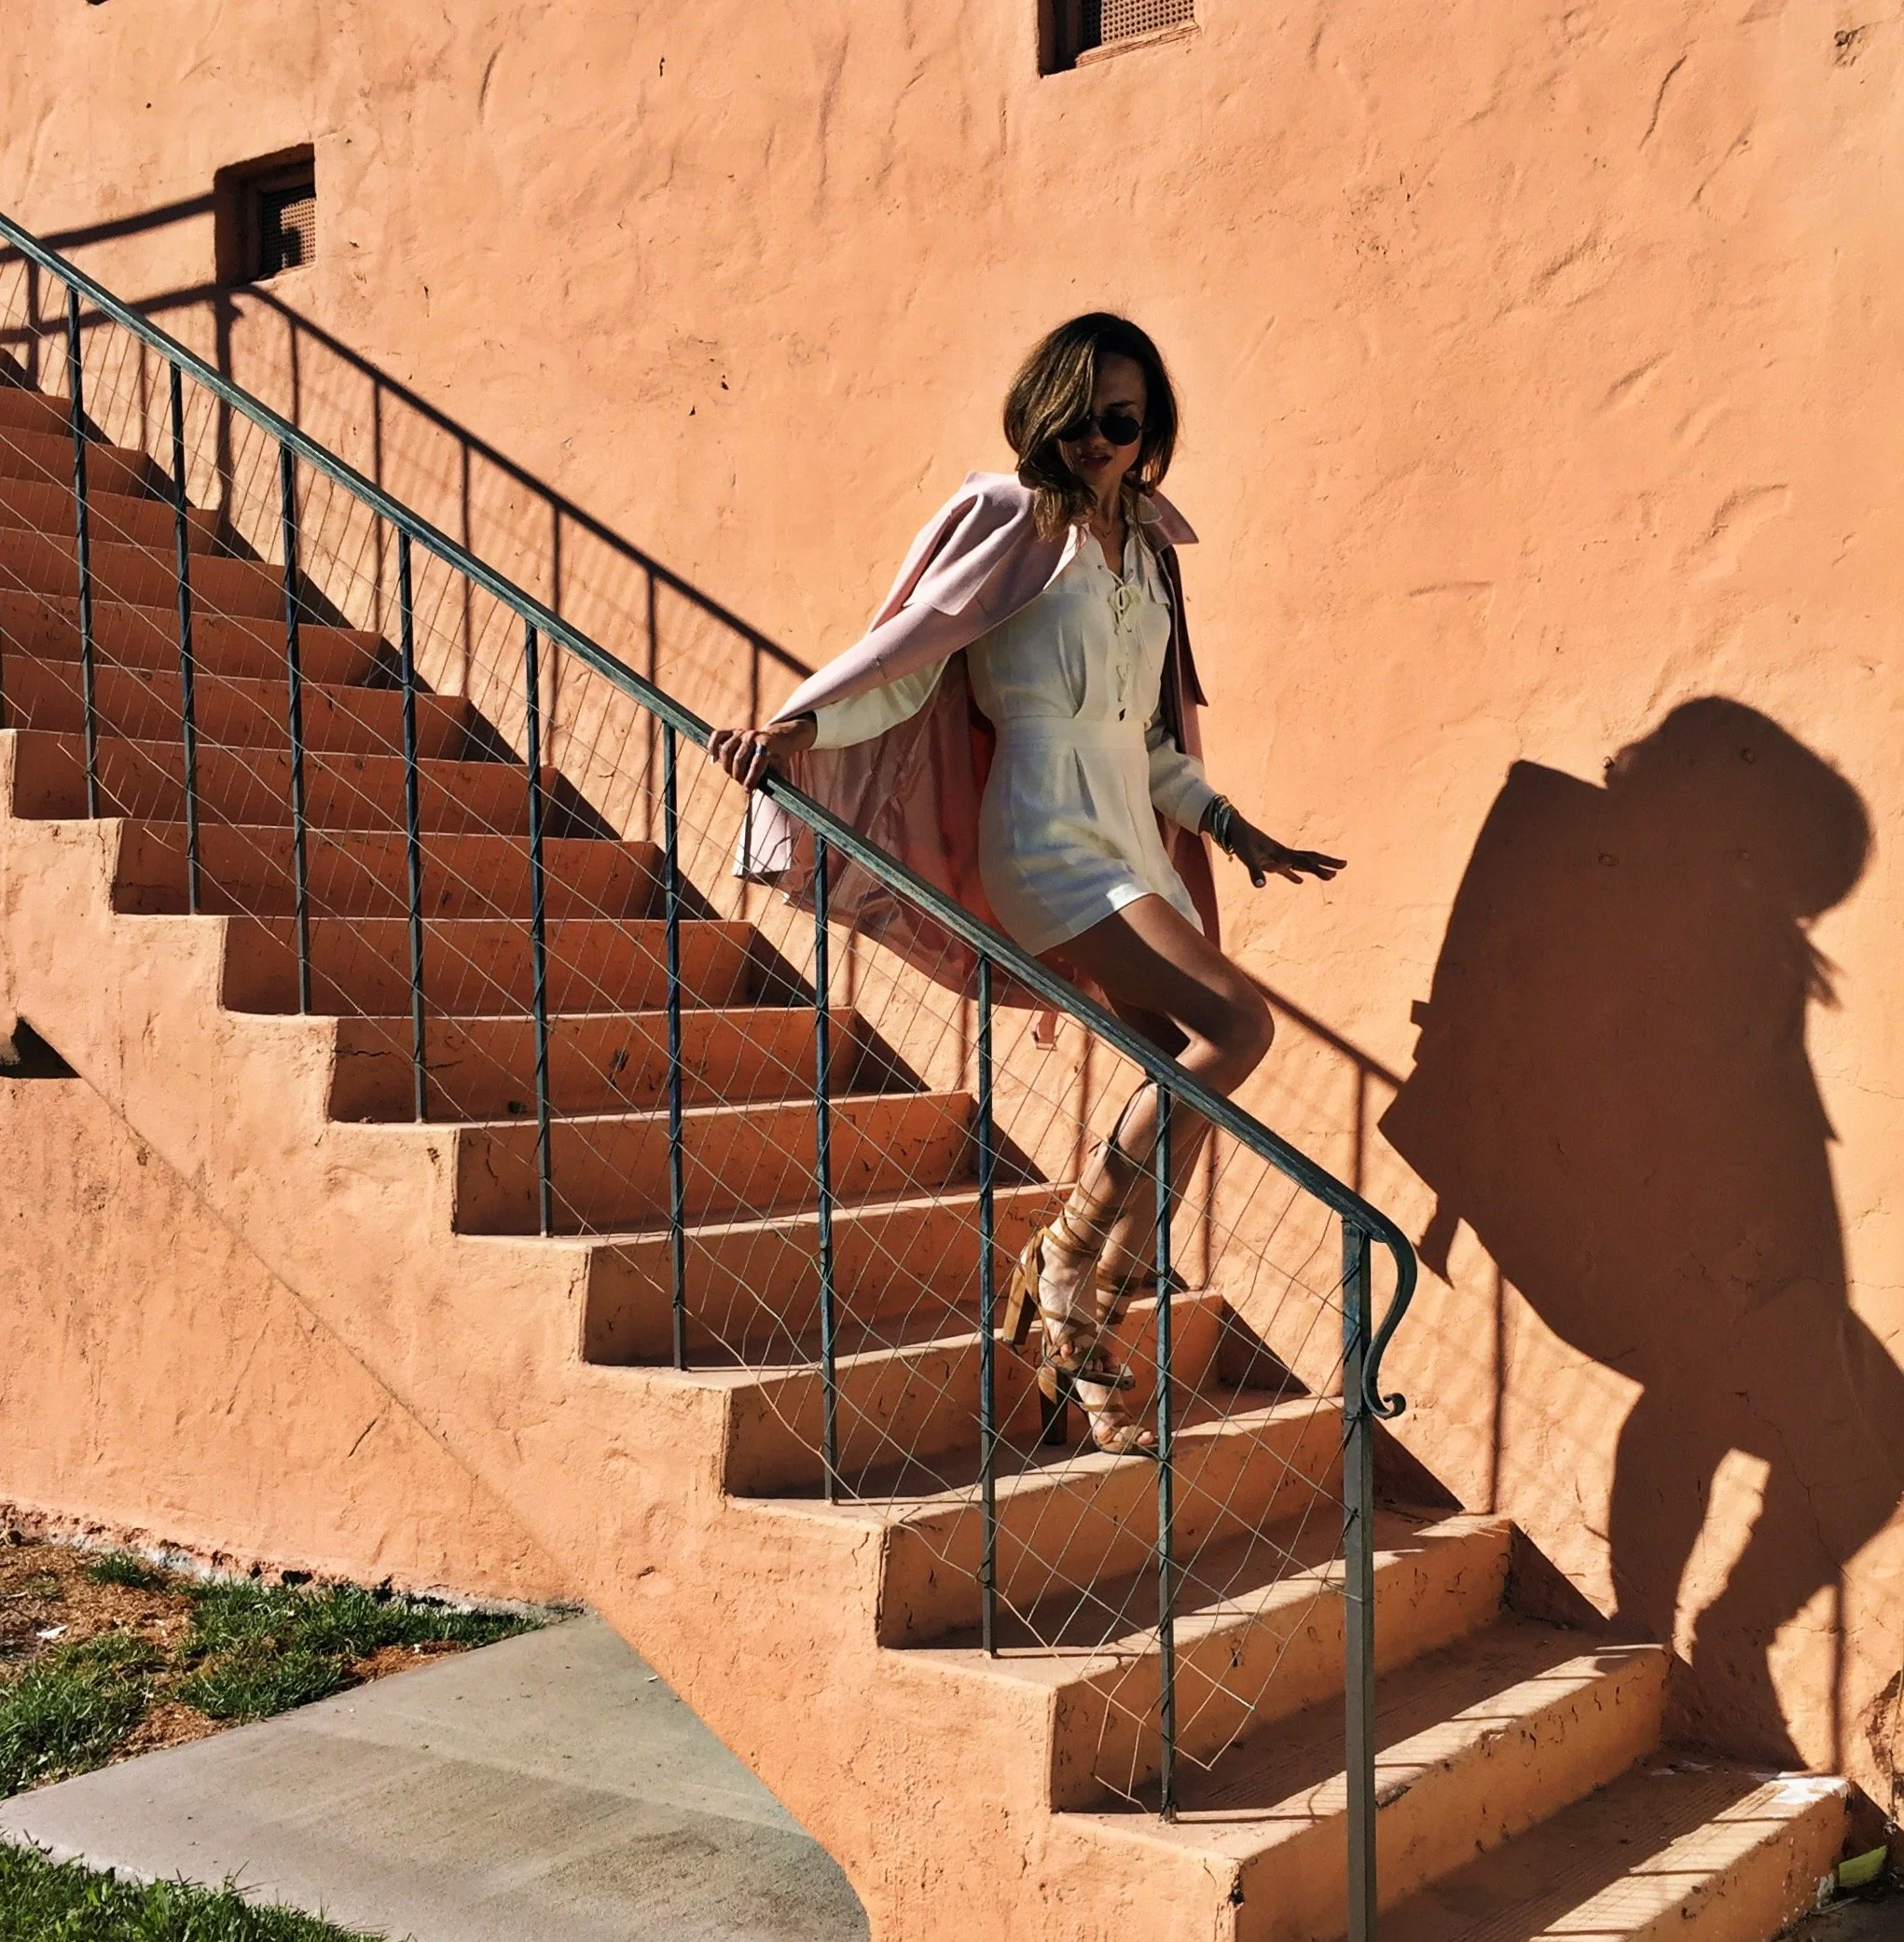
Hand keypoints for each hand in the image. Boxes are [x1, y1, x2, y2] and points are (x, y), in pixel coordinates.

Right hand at [706, 714, 816, 788]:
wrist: (777, 739)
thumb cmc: (778, 758)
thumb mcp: (781, 767)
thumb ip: (774, 779)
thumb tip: (766, 792)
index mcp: (768, 744)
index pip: (756, 764)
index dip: (751, 779)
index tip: (747, 790)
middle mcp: (754, 736)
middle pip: (739, 759)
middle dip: (738, 775)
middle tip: (740, 783)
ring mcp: (742, 732)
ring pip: (726, 750)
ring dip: (726, 766)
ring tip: (732, 774)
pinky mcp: (732, 731)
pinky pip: (717, 736)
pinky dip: (712, 747)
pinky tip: (714, 760)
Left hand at [1225, 816, 1344, 888]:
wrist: (1234, 828)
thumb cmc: (1241, 841)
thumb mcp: (1247, 858)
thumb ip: (1255, 872)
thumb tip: (1261, 885)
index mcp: (1282, 854)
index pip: (1305, 863)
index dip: (1319, 870)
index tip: (1333, 876)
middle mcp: (1284, 854)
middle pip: (1311, 858)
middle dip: (1328, 862)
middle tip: (1345, 865)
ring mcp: (1279, 856)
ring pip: (1302, 862)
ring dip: (1316, 868)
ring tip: (1331, 874)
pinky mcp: (1271, 860)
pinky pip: (1287, 869)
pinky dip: (1294, 875)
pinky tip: (1299, 881)